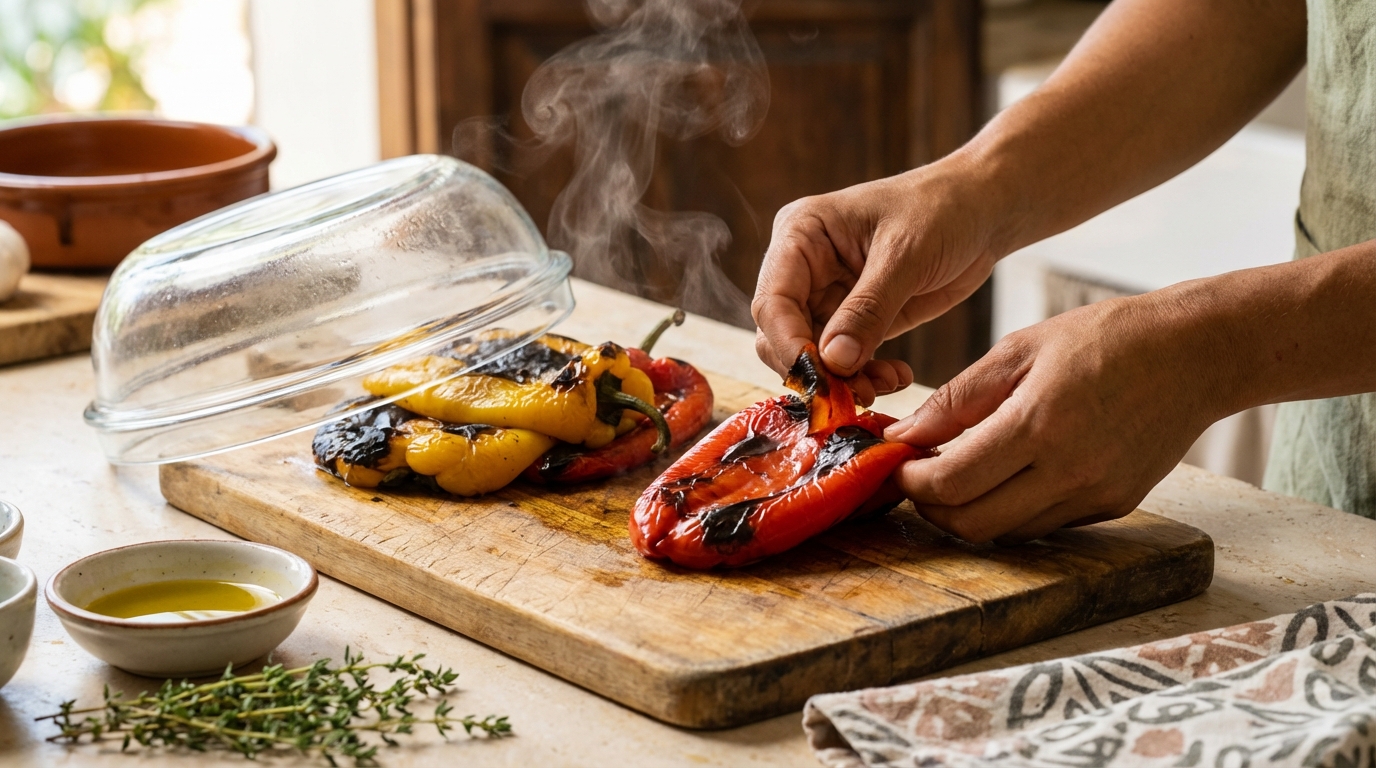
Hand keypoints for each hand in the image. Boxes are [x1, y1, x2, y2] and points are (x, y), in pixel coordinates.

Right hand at [751, 162, 1003, 404]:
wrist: (983, 210)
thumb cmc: (943, 210)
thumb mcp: (906, 255)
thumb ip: (868, 309)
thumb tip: (833, 361)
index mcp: (801, 234)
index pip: (773, 301)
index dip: (790, 345)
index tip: (820, 380)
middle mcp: (803, 267)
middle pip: (782, 335)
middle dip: (815, 370)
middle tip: (855, 393)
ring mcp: (826, 295)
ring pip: (810, 355)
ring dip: (840, 380)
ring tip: (884, 386)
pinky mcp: (853, 319)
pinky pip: (842, 361)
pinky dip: (863, 377)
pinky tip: (896, 377)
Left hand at [883, 292, 1234, 543]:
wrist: (1197, 353)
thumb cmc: (1105, 338)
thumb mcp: (1020, 350)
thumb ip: (958, 398)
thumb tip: (905, 434)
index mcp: (1039, 424)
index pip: (951, 481)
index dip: (911, 480)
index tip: (897, 462)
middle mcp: (1070, 472)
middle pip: (972, 523)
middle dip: (931, 506)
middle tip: (918, 476)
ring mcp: (1096, 495)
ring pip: (1006, 532)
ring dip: (969, 512)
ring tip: (957, 473)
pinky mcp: (1114, 506)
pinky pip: (1043, 525)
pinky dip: (1011, 509)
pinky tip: (1005, 476)